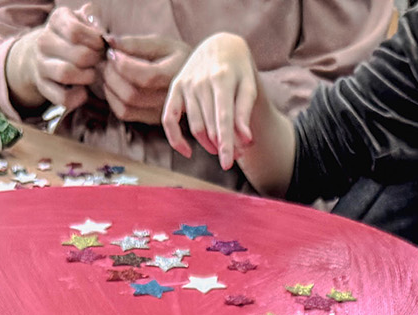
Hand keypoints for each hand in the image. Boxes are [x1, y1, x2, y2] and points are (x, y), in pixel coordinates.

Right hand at [9, 7, 106, 111]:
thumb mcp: (83, 21)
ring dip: (87, 77)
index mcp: (57, 20)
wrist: (44, 54)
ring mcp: (40, 64)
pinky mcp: (42, 86)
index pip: (76, 31)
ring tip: (91, 73)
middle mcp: (44, 41)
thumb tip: (104, 34)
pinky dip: (78, 97)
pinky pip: (63, 98)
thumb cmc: (73, 37)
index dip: (95, 41)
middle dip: (95, 60)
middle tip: (98, 60)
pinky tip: (83, 90)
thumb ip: (95, 22)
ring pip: (67, 74)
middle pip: (78, 55)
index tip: (100, 44)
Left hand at [101, 32, 188, 124]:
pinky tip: (114, 84)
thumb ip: (135, 43)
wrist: (193, 78)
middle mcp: (171, 100)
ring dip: (110, 86)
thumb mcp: (161, 44)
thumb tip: (109, 41)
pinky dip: (112, 98)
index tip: (113, 52)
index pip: (146, 77)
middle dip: (113, 74)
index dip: (123, 65)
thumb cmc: (174, 57)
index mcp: (176, 75)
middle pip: (132, 94)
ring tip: (110, 70)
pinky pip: (124, 113)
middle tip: (109, 60)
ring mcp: (161, 113)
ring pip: (125, 106)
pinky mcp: (151, 119)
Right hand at [163, 33, 259, 165]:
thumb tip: (246, 140)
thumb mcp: (248, 85)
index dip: (225, 143)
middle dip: (224, 146)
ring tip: (223, 149)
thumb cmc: (238, 69)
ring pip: (195, 127)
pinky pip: (168, 119)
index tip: (227, 164)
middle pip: (210, 126)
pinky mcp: (175, 88)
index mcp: (221, 78)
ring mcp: (185, 84)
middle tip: (238, 155)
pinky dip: (175, 139)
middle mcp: (200, 81)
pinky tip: (188, 152)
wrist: (220, 46)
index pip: (223, 118)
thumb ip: (246, 111)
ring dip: (209, 145)